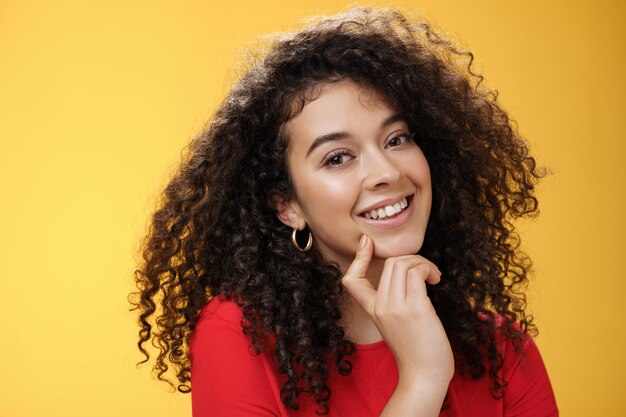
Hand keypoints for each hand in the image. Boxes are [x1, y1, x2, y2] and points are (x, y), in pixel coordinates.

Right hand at [341, 235, 453, 387]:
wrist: (425, 376)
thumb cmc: (417, 351)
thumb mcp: (396, 324)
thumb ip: (395, 302)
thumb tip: (411, 276)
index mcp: (373, 310)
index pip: (351, 279)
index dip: (358, 258)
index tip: (368, 242)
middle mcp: (380, 306)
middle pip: (389, 262)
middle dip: (411, 258)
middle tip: (427, 272)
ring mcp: (395, 307)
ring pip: (402, 263)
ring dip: (422, 262)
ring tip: (434, 276)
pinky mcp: (415, 308)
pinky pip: (417, 271)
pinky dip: (428, 268)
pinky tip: (437, 279)